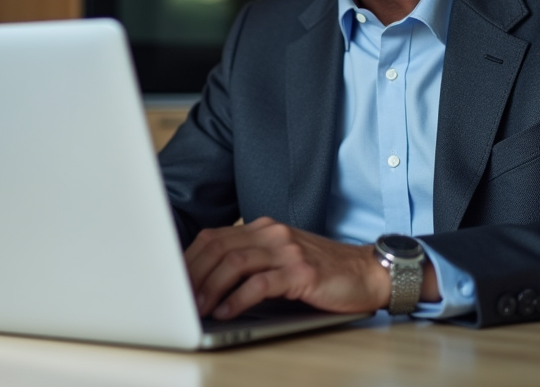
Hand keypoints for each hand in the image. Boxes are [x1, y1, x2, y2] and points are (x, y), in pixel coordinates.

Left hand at [184, 217, 390, 319]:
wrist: (366, 273)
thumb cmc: (322, 272)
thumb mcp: (281, 259)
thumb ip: (251, 263)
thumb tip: (208, 285)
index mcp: (263, 229)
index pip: (214, 237)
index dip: (189, 259)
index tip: (173, 281)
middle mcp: (272, 234)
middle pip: (218, 247)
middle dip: (193, 274)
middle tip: (178, 298)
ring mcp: (287, 250)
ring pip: (234, 263)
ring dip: (210, 287)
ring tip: (198, 308)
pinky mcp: (301, 272)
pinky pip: (260, 283)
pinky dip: (237, 299)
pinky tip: (227, 312)